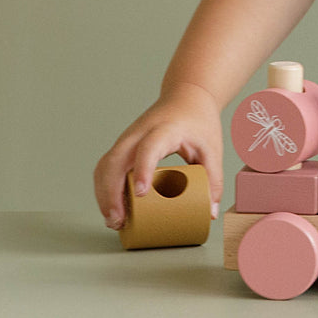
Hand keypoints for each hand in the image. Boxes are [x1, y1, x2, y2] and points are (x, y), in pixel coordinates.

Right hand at [93, 82, 223, 229]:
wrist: (187, 97)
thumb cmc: (198, 121)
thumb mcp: (212, 148)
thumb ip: (213, 180)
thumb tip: (210, 213)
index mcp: (166, 129)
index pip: (149, 147)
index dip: (143, 169)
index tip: (140, 193)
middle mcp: (140, 133)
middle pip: (115, 161)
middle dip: (111, 193)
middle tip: (119, 220)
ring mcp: (127, 139)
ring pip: (104, 166)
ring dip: (104, 194)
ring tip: (114, 220)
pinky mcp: (122, 146)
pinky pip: (105, 168)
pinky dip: (104, 189)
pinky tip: (112, 208)